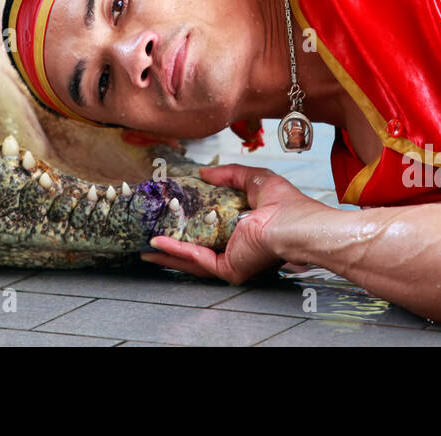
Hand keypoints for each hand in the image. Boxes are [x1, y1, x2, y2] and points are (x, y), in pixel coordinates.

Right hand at [141, 164, 325, 283]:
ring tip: (146, 246)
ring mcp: (232, 261)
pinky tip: (157, 244)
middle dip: (174, 243)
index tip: (172, 215)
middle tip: (152, 236)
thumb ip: (229, 175)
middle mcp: (238, 249)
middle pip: (198, 247)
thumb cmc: (286, 204)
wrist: (294, 224)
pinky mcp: (228, 269)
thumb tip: (205, 172)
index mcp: (246, 231)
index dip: (192, 222)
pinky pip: (197, 260)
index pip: (213, 229)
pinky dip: (176, 252)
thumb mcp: (253, 180)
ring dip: (169, 252)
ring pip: (193, 259)